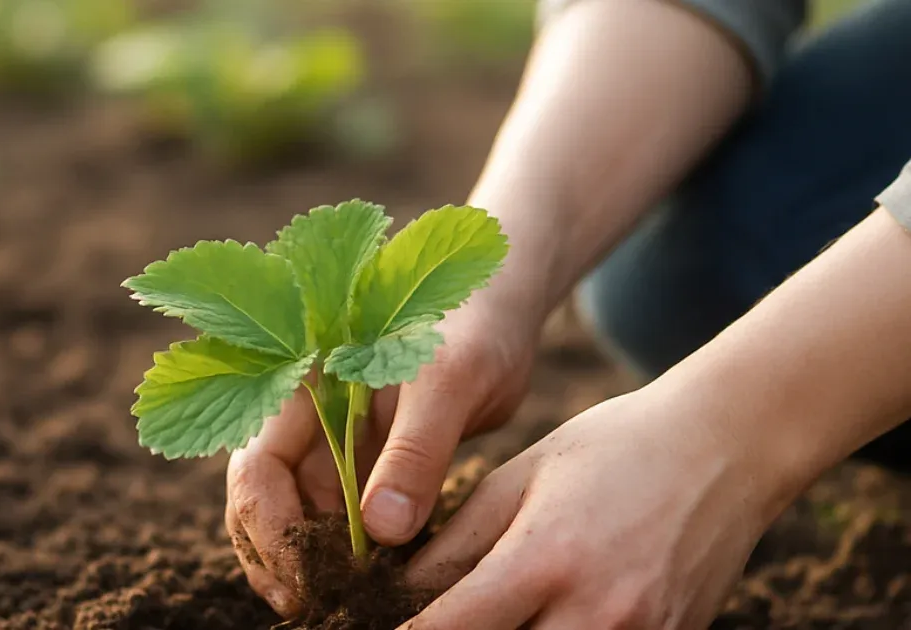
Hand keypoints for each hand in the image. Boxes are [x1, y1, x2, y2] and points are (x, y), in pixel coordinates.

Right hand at [224, 299, 536, 615]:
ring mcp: (337, 448)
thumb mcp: (448, 381)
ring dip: (315, 565)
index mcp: (301, 389)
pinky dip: (353, 557)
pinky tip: (376, 585)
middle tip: (315, 609)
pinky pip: (348, 522)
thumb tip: (381, 529)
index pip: (256, 470)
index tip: (307, 579)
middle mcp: (308, 423)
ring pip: (303, 519)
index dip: (270, 530)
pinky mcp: (371, 467)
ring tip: (344, 606)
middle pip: (265, 503)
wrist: (502, 308)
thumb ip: (415, 450)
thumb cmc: (471, 325)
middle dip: (279, 560)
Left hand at [400, 389, 775, 629]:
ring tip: (489, 617)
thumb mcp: (520, 477)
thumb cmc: (612, 449)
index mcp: (546, 559)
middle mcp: (596, 614)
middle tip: (437, 622)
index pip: (450, 629)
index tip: (375, 627)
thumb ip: (456, 541)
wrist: (725, 447)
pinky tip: (542, 619)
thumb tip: (399, 591)